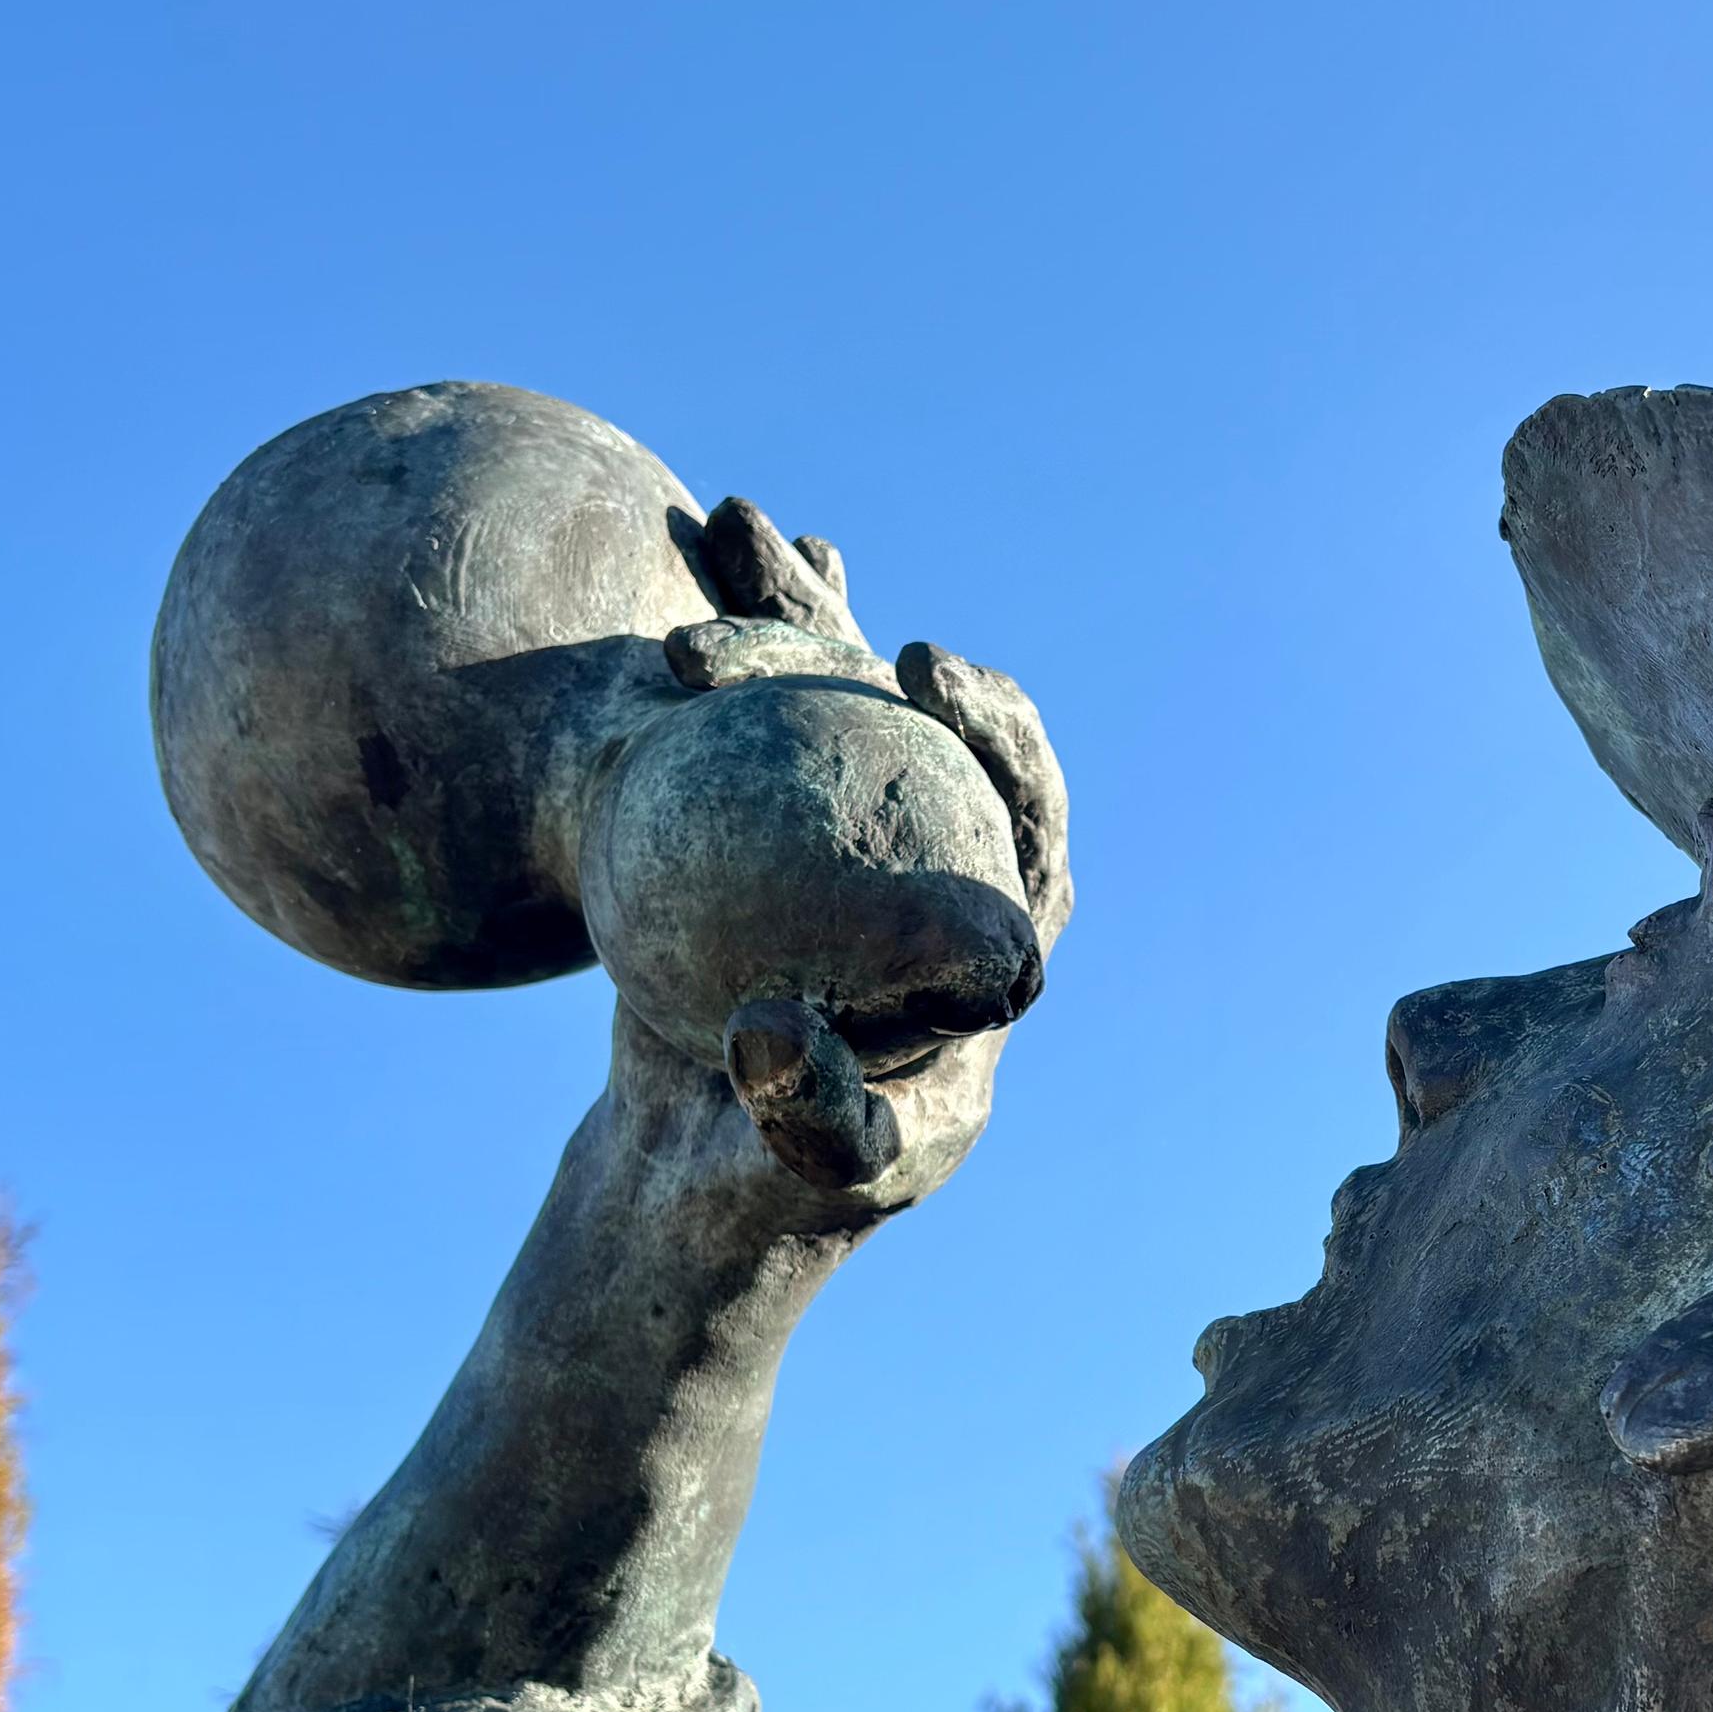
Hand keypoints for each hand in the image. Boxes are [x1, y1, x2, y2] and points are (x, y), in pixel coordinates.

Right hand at [581, 500, 1070, 1210]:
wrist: (692, 1182)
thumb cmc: (773, 1193)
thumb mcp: (805, 1171)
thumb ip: (809, 1117)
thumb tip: (771, 1030)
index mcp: (986, 943)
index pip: (1026, 818)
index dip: (997, 735)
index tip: (924, 671)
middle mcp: (924, 875)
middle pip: (920, 733)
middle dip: (862, 640)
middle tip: (796, 569)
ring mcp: (838, 846)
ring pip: (828, 706)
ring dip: (790, 612)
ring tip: (733, 518)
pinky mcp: (757, 834)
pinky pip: (741, 730)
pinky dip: (725, 651)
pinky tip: (686, 559)